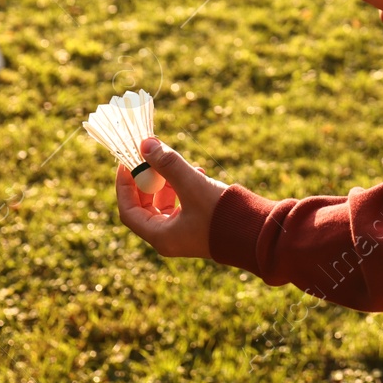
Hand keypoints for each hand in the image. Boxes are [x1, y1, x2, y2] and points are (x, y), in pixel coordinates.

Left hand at [115, 137, 227, 258]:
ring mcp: (184, 233)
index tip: (127, 162)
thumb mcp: (192, 185)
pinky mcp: (199, 226)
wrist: (258, 234)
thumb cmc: (223, 215)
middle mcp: (169, 238)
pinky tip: (198, 173)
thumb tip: (145, 144)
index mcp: (160, 237)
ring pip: (164, 203)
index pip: (128, 211)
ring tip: (182, 165)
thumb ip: (168, 164)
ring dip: (168, 181)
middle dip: (148, 180)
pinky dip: (183, 187)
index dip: (124, 185)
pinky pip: (181, 204)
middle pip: (145, 206)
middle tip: (152, 157)